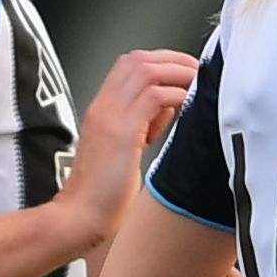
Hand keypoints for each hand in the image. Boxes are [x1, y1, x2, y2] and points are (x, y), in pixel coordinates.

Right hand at [54, 48, 202, 231]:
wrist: (80, 217)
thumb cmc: (102, 194)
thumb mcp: (123, 148)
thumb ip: (141, 124)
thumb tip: (165, 107)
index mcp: (102, 110)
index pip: (128, 65)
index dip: (160, 62)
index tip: (183, 72)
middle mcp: (103, 107)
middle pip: (137, 59)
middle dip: (172, 59)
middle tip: (196, 70)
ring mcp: (110, 116)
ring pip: (146, 70)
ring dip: (177, 72)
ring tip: (196, 83)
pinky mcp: (122, 132)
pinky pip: (154, 96)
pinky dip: (176, 94)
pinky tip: (187, 103)